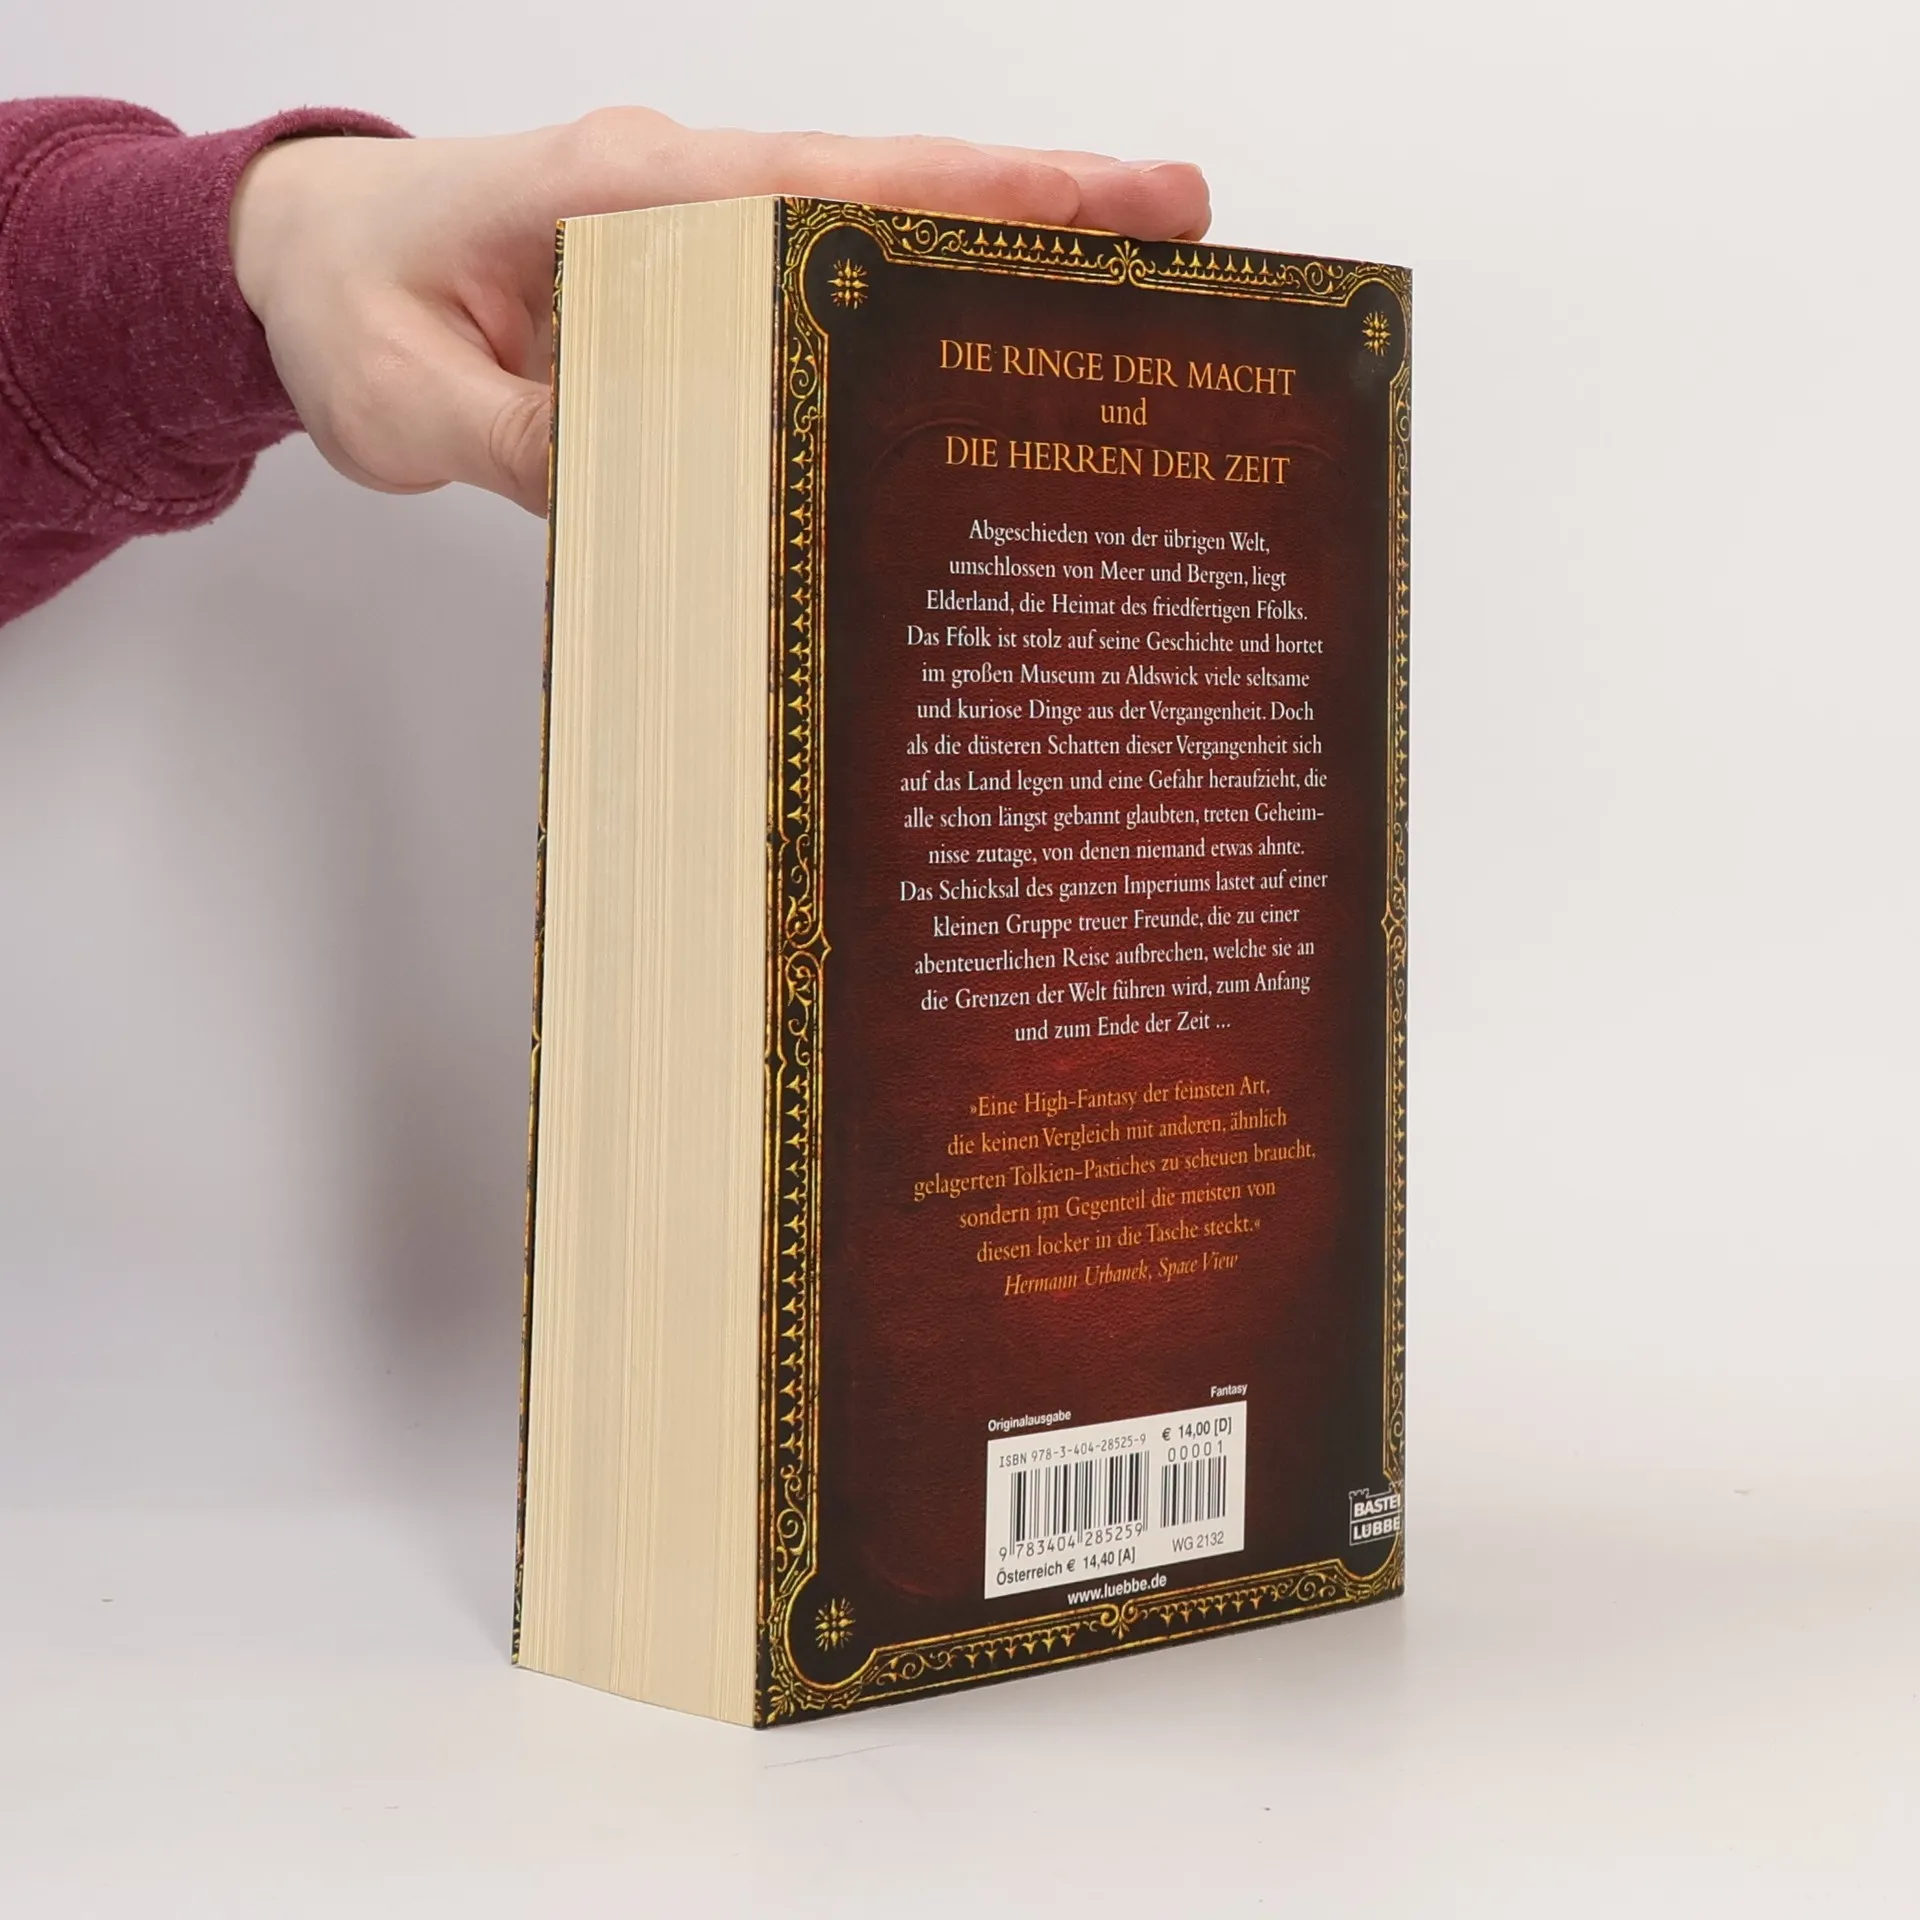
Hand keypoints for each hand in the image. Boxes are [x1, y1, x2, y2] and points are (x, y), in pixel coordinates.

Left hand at [229, 111, 1210, 513]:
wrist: (301, 261)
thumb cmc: (348, 311)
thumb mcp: (405, 400)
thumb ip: (519, 441)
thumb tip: (645, 494)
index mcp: (614, 194)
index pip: (811, 187)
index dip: (953, 195)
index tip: (1082, 198)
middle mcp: (673, 187)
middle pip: (878, 185)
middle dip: (1031, 197)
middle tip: (1178, 214)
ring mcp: (691, 219)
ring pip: (865, 220)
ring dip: (994, 241)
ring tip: (1132, 267)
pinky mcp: (693, 268)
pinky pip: (819, 268)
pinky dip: (915, 286)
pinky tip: (988, 332)